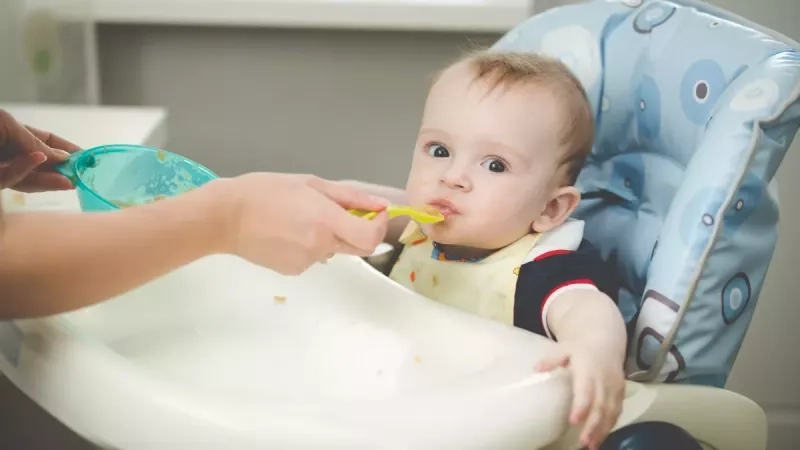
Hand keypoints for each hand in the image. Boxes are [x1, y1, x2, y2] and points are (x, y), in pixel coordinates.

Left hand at [0, 108, 79, 191]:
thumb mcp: (10, 125)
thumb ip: (36, 143)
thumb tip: (65, 158)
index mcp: (15, 134)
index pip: (47, 143)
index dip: (67, 150)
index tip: (85, 158)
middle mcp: (11, 153)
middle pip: (40, 167)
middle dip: (60, 173)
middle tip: (78, 179)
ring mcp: (3, 168)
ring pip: (27, 180)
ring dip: (49, 181)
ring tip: (69, 182)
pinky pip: (10, 179)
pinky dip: (23, 171)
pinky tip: (38, 159)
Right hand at [219, 173, 389, 274]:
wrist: (225, 218)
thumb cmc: (265, 191)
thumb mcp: (310, 184)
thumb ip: (349, 197)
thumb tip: (380, 205)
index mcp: (326, 222)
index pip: (370, 238)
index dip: (379, 227)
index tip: (375, 214)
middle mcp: (320, 246)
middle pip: (357, 248)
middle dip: (356, 231)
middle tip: (336, 212)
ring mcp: (307, 262)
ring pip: (332, 250)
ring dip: (327, 236)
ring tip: (298, 218)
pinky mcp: (293, 271)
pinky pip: (313, 257)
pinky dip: (309, 245)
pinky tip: (287, 232)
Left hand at [535, 342, 624, 449]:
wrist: (605, 340)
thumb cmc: (580, 347)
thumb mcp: (564, 348)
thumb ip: (551, 359)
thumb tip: (536, 369)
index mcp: (588, 369)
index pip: (586, 390)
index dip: (581, 406)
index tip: (573, 421)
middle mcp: (604, 379)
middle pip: (600, 406)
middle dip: (593, 426)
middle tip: (583, 442)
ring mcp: (614, 386)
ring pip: (611, 411)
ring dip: (602, 430)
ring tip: (592, 446)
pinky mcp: (621, 391)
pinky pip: (617, 410)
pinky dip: (610, 425)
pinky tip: (601, 437)